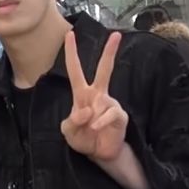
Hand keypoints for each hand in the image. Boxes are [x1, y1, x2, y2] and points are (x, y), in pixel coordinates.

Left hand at [60, 31, 127, 161]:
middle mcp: (97, 94)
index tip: (69, 34)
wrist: (98, 154)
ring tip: (90, 130)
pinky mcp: (119, 115)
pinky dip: (100, 123)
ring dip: (92, 119)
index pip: (75, 69)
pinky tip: (97, 129)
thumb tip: (87, 111)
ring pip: (102, 102)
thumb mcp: (68, 130)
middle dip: (110, 52)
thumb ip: (72, 121)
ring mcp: (110, 103)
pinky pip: (109, 114)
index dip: (72, 53)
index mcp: (81, 94)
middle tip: (116, 34)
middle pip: (104, 69)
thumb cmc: (82, 138)